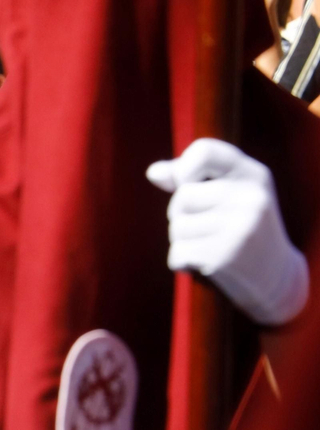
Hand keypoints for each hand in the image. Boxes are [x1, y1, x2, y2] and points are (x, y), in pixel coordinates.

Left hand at [147, 138, 309, 325]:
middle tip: (210, 230)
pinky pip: (177, 254)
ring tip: (211, 247)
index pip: (204, 150)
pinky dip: (182, 263)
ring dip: (182, 242)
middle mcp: (252, 198)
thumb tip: (153, 173)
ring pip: (177, 227)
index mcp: (254, 175)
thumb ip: (191, 179)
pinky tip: (208, 266)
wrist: (276, 279)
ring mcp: (241, 227)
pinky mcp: (225, 256)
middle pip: (182, 197)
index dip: (184, 168)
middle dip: (182, 216)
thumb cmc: (242, 229)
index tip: (189, 184)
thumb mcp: (228, 195)